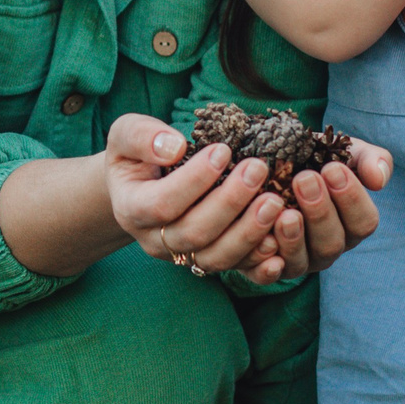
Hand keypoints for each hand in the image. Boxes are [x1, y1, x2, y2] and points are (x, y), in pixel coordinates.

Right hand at [104, 113, 292, 275]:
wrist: (139, 186)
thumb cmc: (137, 154)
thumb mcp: (126, 134)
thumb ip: (142, 136)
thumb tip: (174, 147)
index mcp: (131, 208)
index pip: (163, 203)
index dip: (195, 180)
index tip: (223, 149)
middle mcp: (155, 240)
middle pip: (194, 233)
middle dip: (230, 203)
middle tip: (259, 169)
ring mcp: (182, 256)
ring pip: (216, 258)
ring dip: (248, 233)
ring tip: (275, 201)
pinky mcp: (206, 260)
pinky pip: (234, 269)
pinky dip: (257, 259)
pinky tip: (278, 240)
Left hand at [235, 137, 392, 285]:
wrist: (267, 163)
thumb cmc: (311, 159)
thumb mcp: (341, 153)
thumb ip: (368, 160)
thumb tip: (379, 180)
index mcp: (350, 225)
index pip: (363, 222)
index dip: (351, 198)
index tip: (332, 168)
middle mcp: (326, 249)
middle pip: (332, 243)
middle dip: (319, 211)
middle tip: (304, 179)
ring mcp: (296, 262)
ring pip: (301, 260)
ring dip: (294, 237)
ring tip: (284, 210)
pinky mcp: (264, 269)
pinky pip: (265, 276)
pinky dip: (265, 265)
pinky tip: (263, 242)